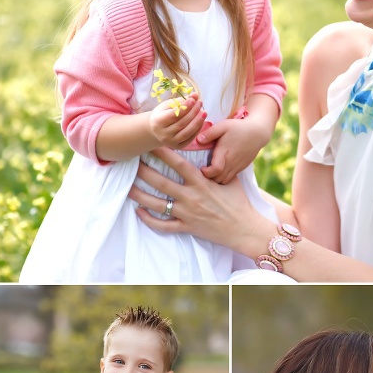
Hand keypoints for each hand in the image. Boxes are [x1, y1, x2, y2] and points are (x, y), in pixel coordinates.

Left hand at [130, 149, 263, 253]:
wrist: (245, 229)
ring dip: (140, 195)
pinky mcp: (187, 227)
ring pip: (157, 204)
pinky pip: (164, 225)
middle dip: (143, 171)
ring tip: (127, 186)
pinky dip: (149, 220)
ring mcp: (187, 213)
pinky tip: (138, 212)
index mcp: (201, 182)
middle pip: (161, 182)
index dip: (162, 152)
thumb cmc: (239, 203)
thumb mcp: (230, 180)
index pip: (178, 163)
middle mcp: (191, 197)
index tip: (150, 143)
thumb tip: (210, 152)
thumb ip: (216, 167)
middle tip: (130, 162)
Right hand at [148, 93, 206, 148]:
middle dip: (193, 113)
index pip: (174, 115)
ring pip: (187, 132)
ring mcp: (171, 142)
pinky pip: (190, 138)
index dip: (184, 107)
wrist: (156, 131)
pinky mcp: (178, 146)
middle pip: (181, 123)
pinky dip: (197, 129)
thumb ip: (180, 101)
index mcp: (158, 122)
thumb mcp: (167, 106)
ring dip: (198, 122)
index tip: (193, 99)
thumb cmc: (162, 115)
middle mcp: (164, 134)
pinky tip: (201, 121)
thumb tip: (195, 95)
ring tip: (204, 112)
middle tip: (200, 103)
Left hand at [198, 116, 267, 182]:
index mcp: (225, 153)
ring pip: (224, 181)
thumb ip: (210, 133)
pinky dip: (224, 177)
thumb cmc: (239, 128)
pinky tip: (220, 169)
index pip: (215, 170)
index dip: (206, 172)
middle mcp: (231, 163)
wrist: (258, 133)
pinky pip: (231, 178)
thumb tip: (198, 140)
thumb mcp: (223, 126)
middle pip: (218, 179)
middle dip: (209, 177)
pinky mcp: (241, 168)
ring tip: (211, 170)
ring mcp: (237, 167)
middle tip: (204, 169)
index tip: (202, 167)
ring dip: (216, 178)